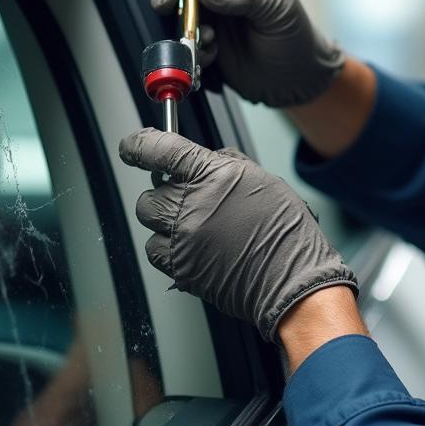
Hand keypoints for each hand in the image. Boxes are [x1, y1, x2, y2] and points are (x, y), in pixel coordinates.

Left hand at [118, 129, 357, 340]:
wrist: (292, 280)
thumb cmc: (285, 232)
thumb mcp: (262, 179)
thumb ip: (225, 164)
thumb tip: (204, 160)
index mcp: (212, 175)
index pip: (158, 150)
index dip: (138, 145)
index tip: (132, 147)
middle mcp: (192, 206)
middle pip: (149, 192)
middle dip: (162, 192)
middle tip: (184, 197)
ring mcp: (183, 239)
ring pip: (149, 221)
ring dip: (163, 220)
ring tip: (192, 224)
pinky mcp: (180, 268)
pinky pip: (155, 251)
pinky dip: (166, 247)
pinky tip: (190, 246)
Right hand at [152, 0, 343, 106]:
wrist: (297, 82)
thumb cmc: (297, 38)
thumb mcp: (280, 8)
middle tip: (171, 14)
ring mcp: (209, 11)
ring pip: (176, 9)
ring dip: (183, 28)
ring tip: (208, 42)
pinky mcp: (202, 38)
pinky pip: (180, 38)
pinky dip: (189, 49)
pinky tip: (212, 56)